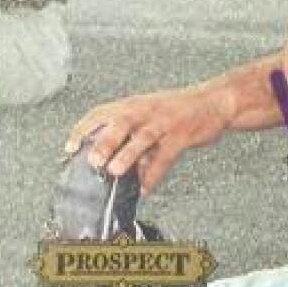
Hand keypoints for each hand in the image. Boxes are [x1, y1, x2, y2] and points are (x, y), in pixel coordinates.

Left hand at [63, 86, 234, 193]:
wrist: (217, 99)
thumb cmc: (180, 108)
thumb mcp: (151, 113)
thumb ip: (130, 135)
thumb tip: (110, 161)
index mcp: (134, 105)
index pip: (102, 112)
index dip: (83, 129)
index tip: (69, 147)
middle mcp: (147, 111)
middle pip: (121, 122)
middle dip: (106, 141)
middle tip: (93, 160)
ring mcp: (166, 122)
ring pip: (144, 136)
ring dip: (129, 154)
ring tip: (117, 171)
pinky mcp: (183, 134)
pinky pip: (167, 155)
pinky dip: (155, 173)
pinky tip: (146, 187)